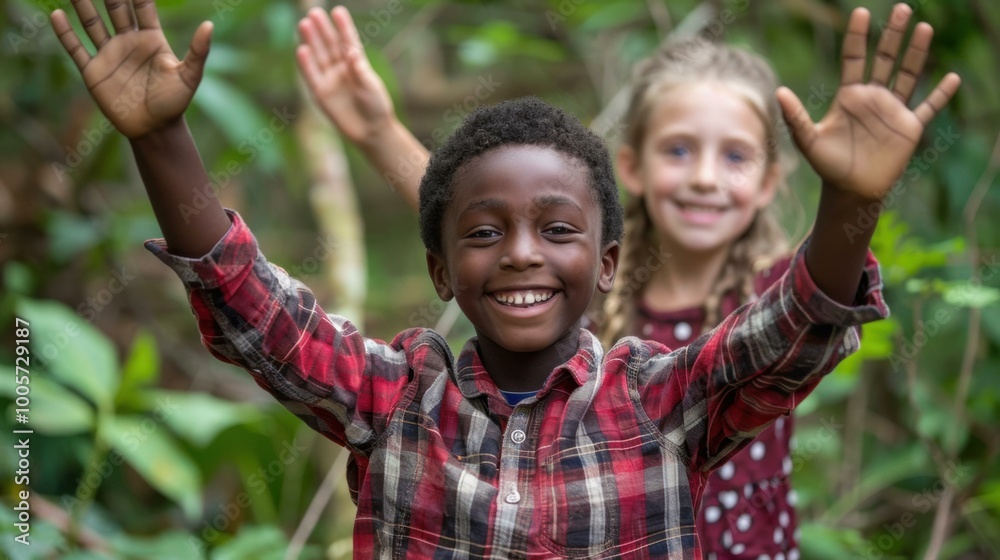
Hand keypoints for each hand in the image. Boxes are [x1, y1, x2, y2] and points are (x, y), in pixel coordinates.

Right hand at [51, 0, 210, 139]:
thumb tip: (209, 25)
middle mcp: (129, 42)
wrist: (154, 130)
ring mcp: (110, 55)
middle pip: (115, 9)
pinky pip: (76, 48)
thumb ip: (198, 51)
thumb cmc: (174, 103)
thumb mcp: (189, 76)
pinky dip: (66, 33)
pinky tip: (57, 15)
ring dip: (83, 6)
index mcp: (151, 39)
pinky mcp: (94, 72)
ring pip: (92, 23)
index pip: (142, 7)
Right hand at [297, 6, 395, 146]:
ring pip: (319, 56)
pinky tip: (301, 49)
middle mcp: (342, 69)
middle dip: (323, 29)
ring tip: (304, 24)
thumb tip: (352, 52)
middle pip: (330, 45)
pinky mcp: (320, 93)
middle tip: (314, 12)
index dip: (343, 27)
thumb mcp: (371, 87)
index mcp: (357, 64)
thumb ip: (360, 70)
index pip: (349, 42)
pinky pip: (311, 76)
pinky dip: (306, 64)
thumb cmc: (376, 107)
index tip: (338, 11)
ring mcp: (330, 80)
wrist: (370, 132)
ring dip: (311, 41)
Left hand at [777, 3, 959, 200]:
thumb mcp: (809, 140)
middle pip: (886, 59)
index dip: (857, 37)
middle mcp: (873, 97)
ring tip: (923, 28)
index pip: (855, 58)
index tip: (861, 13)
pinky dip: (941, 95)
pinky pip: (928, 107)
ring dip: (917, 53)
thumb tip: (780, 92)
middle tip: (902, 9)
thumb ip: (796, 117)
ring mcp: (893, 110)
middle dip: (893, 35)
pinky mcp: (909, 127)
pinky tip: (953, 77)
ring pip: (909, 75)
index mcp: (850, 95)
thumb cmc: (828, 165)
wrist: (850, 190)